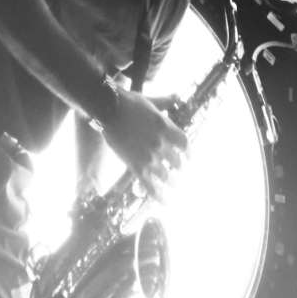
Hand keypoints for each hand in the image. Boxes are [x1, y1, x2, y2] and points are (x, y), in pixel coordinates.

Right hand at [102, 86, 188, 203]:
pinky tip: (165, 201)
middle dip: (179, 168)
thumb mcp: (151, 101)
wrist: (107, 110)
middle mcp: (161, 144)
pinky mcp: (135, 166)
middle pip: (177, 162)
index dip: (189, 153)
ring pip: (166, 176)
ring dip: (172, 182)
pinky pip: (150, 185)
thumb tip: (175, 96)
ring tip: (174, 185)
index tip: (189, 157)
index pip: (185, 145)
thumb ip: (165, 102)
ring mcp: (148, 157)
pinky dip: (159, 195)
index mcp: (166, 127)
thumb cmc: (128, 103)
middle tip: (178, 172)